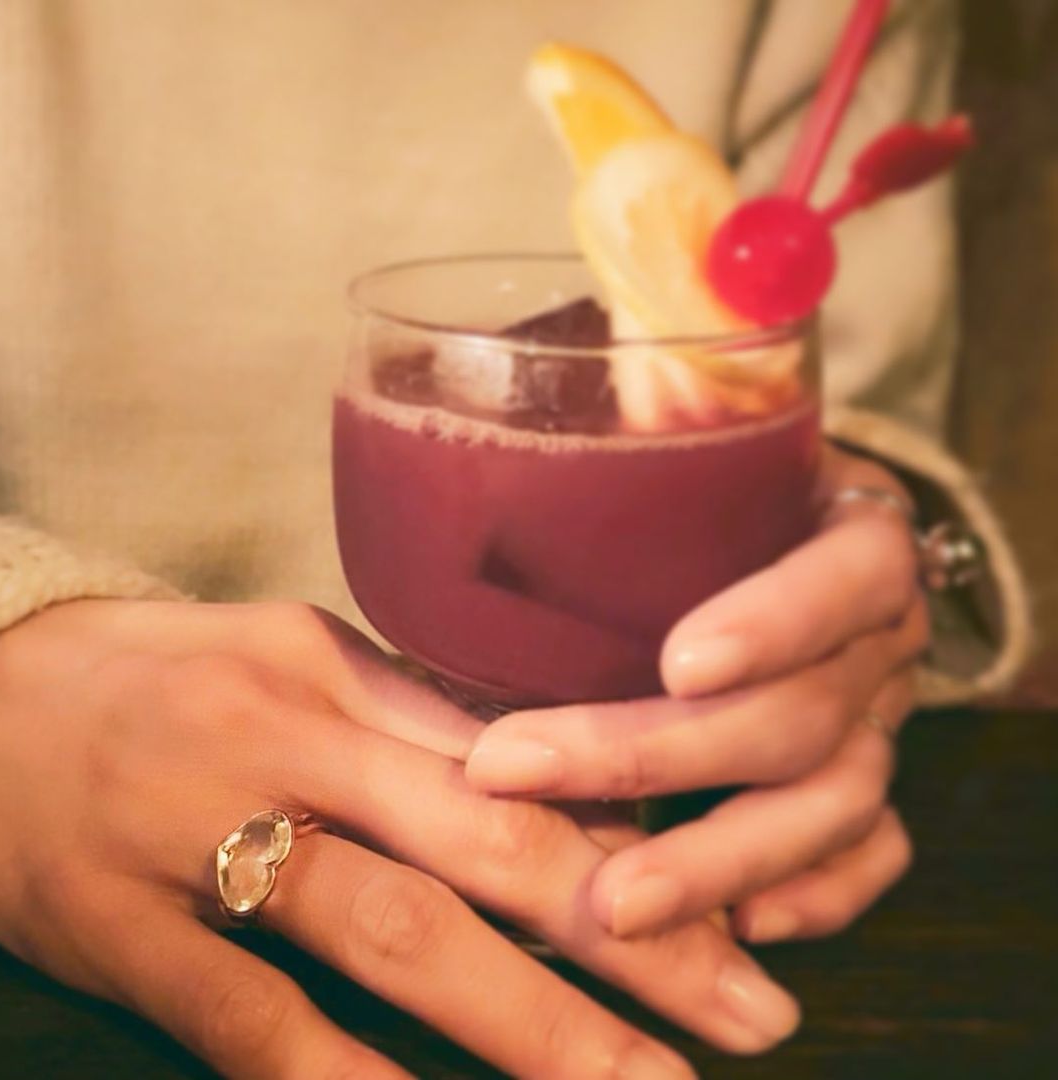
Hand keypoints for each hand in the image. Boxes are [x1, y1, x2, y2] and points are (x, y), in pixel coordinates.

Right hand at [0, 598, 800, 1079]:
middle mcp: (289, 740)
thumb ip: (403, 718)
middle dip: (633, 936)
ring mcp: (203, 836)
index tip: (731, 899)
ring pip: (396, 936)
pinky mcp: (121, 929)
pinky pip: (254, 1025)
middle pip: (489, 843)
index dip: (626, 836)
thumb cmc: (155, 676)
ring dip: (532, 1027)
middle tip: (754, 1011)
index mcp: (335, 667)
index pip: (517, 756)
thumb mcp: (283, 660)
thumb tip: (534, 780)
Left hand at [465, 447, 925, 942]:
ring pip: (833, 805)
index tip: (678, 664)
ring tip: (615, 907)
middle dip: (664, 756)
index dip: (775, 623)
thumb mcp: (688, 443)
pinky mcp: (867, 786)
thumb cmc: (710, 489)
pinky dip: (814, 898)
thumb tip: (488, 450)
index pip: (844, 577)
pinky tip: (735, 928)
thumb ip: (629, 437)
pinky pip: (869, 855)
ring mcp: (879, 721)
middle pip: (803, 713)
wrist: (789, 530)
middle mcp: (877, 640)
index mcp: (853, 537)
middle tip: (527, 774)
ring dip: (722, 859)